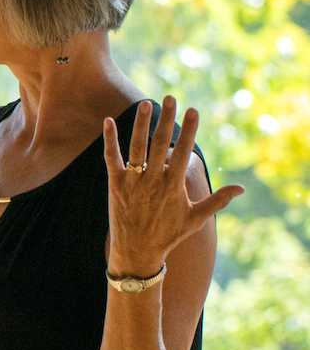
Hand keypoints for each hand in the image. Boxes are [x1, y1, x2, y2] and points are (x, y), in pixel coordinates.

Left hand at [101, 96, 242, 272]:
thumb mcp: (196, 219)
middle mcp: (153, 181)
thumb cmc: (168, 235)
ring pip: (136, 147)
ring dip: (140, 124)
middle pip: (160, 144)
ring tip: (145, 104)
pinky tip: (107, 122)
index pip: (183, 152)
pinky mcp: (114, 185)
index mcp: (173, 186)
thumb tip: (242, 188)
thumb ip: (218, 200)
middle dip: (167, 120)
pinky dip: (109, 140)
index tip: (194, 110)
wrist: (137, 252)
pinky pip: (111, 158)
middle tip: (171, 98)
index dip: (189, 130)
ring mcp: (132, 182)